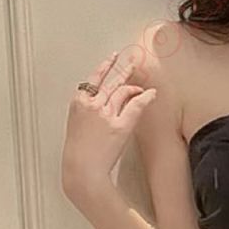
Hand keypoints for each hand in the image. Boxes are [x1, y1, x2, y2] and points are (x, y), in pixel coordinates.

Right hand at [61, 51, 155, 197]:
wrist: (82, 169)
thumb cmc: (78, 153)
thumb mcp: (77, 128)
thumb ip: (87, 114)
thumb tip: (99, 107)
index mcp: (78, 104)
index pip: (93, 80)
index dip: (104, 67)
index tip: (110, 59)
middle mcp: (93, 104)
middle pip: (111, 83)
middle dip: (123, 71)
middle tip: (132, 62)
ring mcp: (107, 114)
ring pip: (123, 92)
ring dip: (134, 86)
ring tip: (142, 83)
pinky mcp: (121, 125)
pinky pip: (135, 106)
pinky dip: (145, 98)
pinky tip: (151, 94)